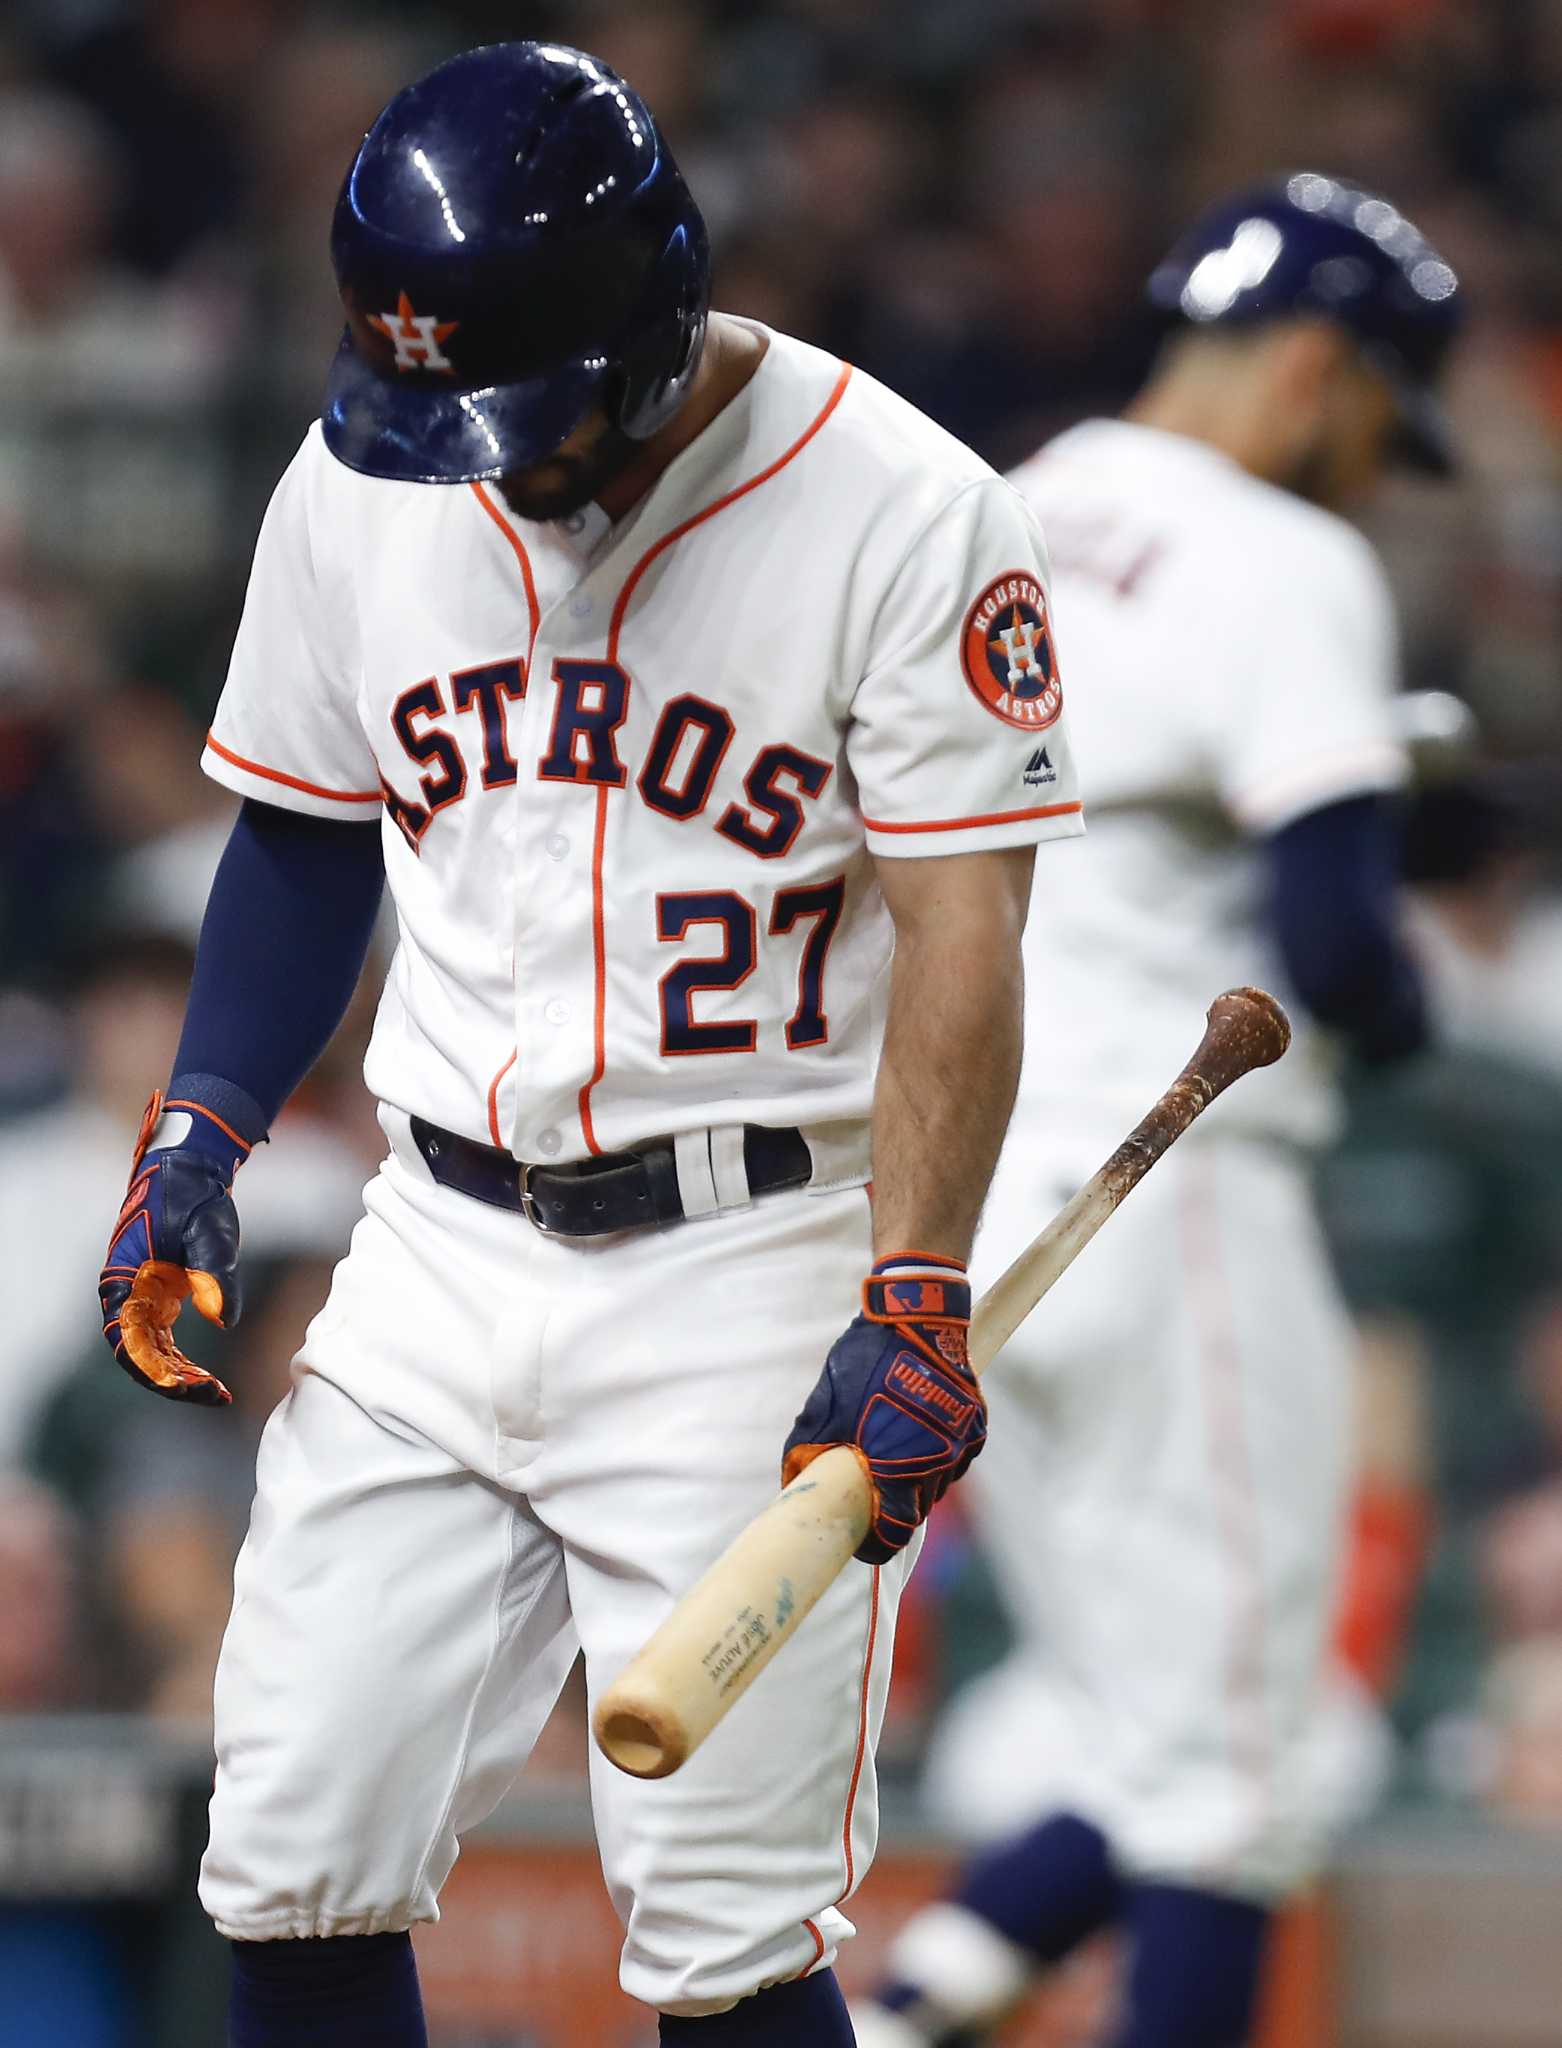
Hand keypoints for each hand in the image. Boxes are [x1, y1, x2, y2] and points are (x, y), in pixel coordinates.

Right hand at [99, 1085, 257, 1403]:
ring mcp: (140, 1298)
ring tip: (218, 1393)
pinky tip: (209, 1377)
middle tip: (216, 1395)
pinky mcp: (159, 1297)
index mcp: (123, 1280)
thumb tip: (223, 1319)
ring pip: (152, 1353)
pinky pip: (164, 1341)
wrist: (189, 1169)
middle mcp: (125, 1294)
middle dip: (174, 1381)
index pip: (128, 1341)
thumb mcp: (209, 1233)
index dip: (153, 1370)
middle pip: (139, 1356)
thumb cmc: (194, 1197)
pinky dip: (183, 1361)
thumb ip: (214, 1275)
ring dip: (180, 1376)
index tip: (185, 1386)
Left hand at [782, 1253, 985, 1564]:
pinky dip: (937, 1456)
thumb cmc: (868, 1359)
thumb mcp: (826, 1402)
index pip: (894, 1532)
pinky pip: (956, 1457)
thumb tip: (791, 1480)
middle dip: (892, 1509)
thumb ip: (808, 1446)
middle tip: (869, 1494)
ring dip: (916, 1481)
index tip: (859, 1538)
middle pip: (917, 1510)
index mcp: (902, 1464)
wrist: (917, 1311)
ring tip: (891, 1458)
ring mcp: (962, 1442)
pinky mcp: (977, 1422)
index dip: (875, 1543)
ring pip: (938, 1484)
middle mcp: (939, 1460)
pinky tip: (916, 1437)